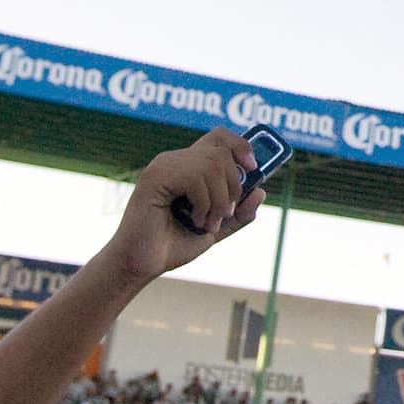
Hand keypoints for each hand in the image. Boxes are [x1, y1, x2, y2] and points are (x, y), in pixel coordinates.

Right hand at [98, 129, 265, 287]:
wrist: (142, 265)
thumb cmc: (172, 245)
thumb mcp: (216, 228)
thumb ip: (238, 212)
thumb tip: (261, 191)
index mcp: (188, 166)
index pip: (220, 137)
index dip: (241, 146)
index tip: (252, 168)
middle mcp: (174, 160)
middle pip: (221, 152)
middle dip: (233, 187)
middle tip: (223, 215)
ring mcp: (163, 166)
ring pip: (212, 165)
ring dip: (219, 200)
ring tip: (206, 222)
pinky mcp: (154, 178)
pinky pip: (195, 177)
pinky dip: (204, 202)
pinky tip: (194, 219)